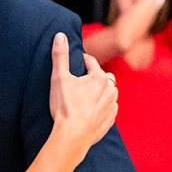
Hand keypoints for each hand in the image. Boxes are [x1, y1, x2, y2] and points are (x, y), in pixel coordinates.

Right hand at [48, 33, 118, 150]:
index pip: (91, 62)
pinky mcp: (110, 120)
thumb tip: (60, 35)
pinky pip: (110, 108)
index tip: (77, 60)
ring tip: (88, 95)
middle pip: (104, 76)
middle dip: (95, 75)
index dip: (83, 60)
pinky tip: (92, 109)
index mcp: (99, 77)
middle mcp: (110, 90)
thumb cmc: (65, 106)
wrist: (72, 136)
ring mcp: (112, 106)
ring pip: (110, 93)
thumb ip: (60, 56)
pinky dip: (103, 106)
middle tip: (82, 79)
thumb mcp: (59, 78)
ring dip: (102, 91)